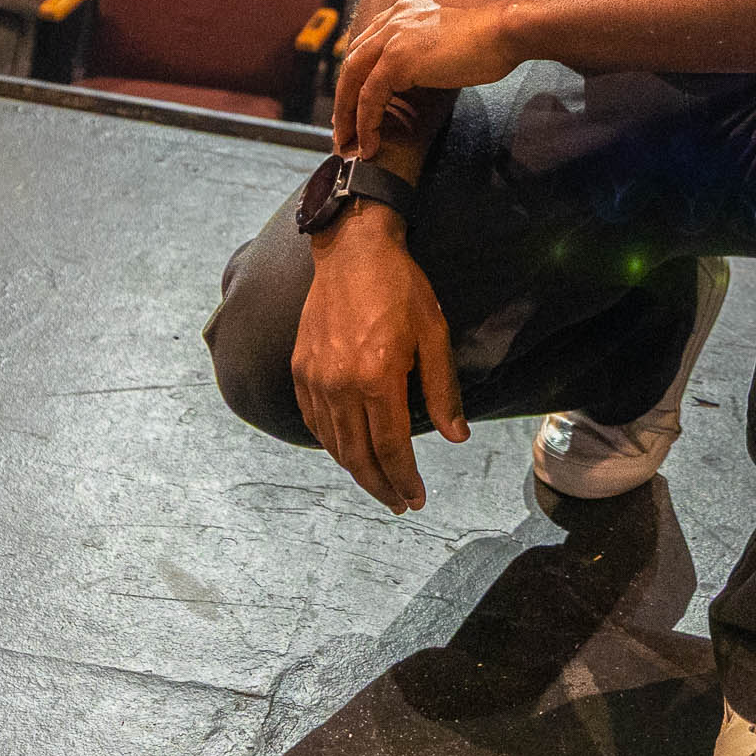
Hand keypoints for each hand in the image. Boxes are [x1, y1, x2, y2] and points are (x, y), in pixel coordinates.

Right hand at [291, 209, 466, 511]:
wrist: (352, 251)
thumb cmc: (401, 288)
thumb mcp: (434, 334)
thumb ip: (442, 390)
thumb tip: (455, 437)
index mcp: (377, 378)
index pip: (391, 448)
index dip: (404, 479)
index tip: (415, 498)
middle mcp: (340, 385)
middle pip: (359, 455)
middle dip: (381, 486)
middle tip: (398, 504)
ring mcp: (316, 378)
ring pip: (334, 444)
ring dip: (356, 471)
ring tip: (378, 484)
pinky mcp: (301, 369)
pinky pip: (314, 421)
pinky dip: (331, 444)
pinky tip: (347, 452)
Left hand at [332, 0, 521, 158]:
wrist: (510, 24)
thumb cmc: (501, 30)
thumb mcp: (461, 28)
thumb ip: (441, 38)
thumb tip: (441, 60)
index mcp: (410, 6)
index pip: (373, 39)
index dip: (362, 70)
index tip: (359, 95)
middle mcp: (395, 16)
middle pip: (355, 58)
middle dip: (345, 94)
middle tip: (343, 123)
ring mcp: (393, 36)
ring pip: (353, 79)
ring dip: (347, 113)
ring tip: (349, 141)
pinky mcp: (397, 60)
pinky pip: (369, 97)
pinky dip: (366, 123)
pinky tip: (370, 143)